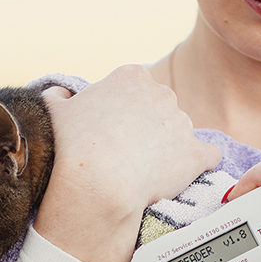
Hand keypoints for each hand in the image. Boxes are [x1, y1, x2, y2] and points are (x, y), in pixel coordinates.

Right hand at [36, 65, 221, 261]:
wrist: (96, 184)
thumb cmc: (69, 147)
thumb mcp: (53, 112)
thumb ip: (58, 96)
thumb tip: (61, 94)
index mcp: (131, 77)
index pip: (136, 91)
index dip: (125, 114)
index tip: (113, 134)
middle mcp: (162, 93)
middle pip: (160, 110)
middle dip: (148, 130)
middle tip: (127, 156)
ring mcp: (182, 124)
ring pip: (179, 135)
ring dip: (168, 151)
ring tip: (145, 174)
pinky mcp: (195, 155)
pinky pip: (207, 157)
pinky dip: (198, 167)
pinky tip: (184, 177)